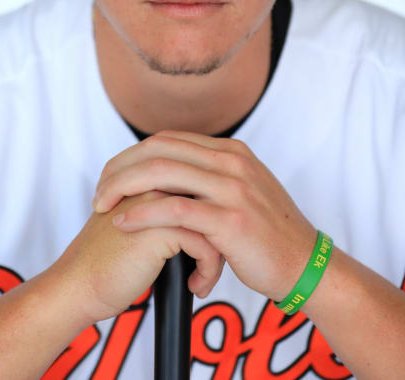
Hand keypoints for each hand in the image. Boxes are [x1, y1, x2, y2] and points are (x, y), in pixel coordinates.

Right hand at [50, 189, 223, 326]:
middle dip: (221, 230)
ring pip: (213, 220)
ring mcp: (156, 202)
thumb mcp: (139, 223)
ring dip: (217, 252)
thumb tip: (204, 213)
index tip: (211, 241)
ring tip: (207, 273)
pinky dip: (208, 270)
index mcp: (148, 176)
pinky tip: (196, 285)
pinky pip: (206, 245)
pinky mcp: (159, 229)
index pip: (200, 183)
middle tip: (216, 257)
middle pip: (210, 199)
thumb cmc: (107, 260)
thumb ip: (163, 207)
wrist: (79, 285)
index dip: (210, 213)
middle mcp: (154, 182)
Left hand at [93, 131, 316, 300]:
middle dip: (118, 169)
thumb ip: (211, 177)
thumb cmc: (268, 234)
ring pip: (161, 173)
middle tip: (98, 193)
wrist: (305, 264)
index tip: (110, 178)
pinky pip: (174, 209)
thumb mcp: (242, 190)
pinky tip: (124, 224)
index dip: (131, 156)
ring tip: (102, 207)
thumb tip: (170, 175)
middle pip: (157, 150)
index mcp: (230, 151)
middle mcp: (231, 161)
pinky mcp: (231, 219)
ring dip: (122, 188)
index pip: (166, 140)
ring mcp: (232, 188)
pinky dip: (142, 214)